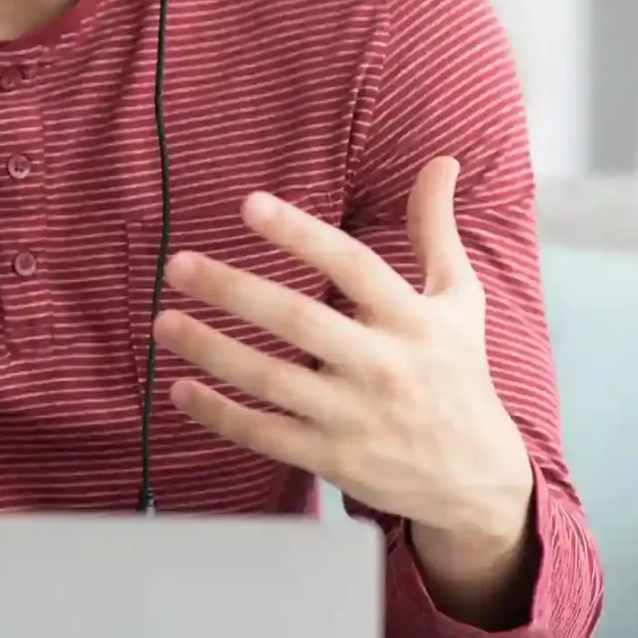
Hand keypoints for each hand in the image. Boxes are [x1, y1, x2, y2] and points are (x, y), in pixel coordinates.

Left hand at [152, 157, 532, 554]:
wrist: (475, 475)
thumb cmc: (457, 373)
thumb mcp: (458, 300)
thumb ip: (435, 230)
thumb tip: (440, 161)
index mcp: (412, 319)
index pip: (352, 265)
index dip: (300, 234)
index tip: (249, 205)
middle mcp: (384, 366)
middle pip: (298, 320)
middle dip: (232, 290)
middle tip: (177, 264)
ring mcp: (356, 417)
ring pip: (271, 379)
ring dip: (210, 349)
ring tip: (163, 322)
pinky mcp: (334, 460)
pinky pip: (265, 434)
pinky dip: (219, 414)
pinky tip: (180, 389)